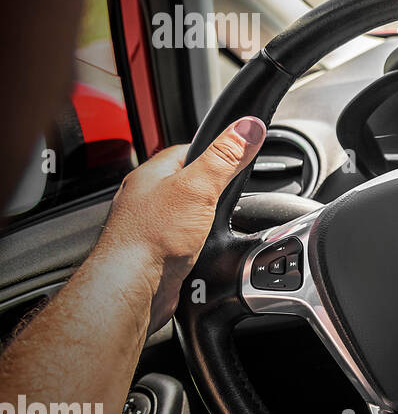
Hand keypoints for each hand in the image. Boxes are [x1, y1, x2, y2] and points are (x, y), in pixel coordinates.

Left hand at [95, 117, 265, 332]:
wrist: (131, 287)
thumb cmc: (150, 237)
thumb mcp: (198, 187)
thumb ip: (225, 157)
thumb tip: (248, 126)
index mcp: (153, 174)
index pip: (190, 149)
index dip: (218, 150)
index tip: (240, 152)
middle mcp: (149, 198)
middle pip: (192, 182)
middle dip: (215, 190)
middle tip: (232, 195)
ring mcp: (152, 226)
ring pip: (190, 213)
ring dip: (208, 219)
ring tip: (219, 224)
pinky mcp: (159, 252)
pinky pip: (187, 239)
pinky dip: (200, 243)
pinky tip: (206, 248)